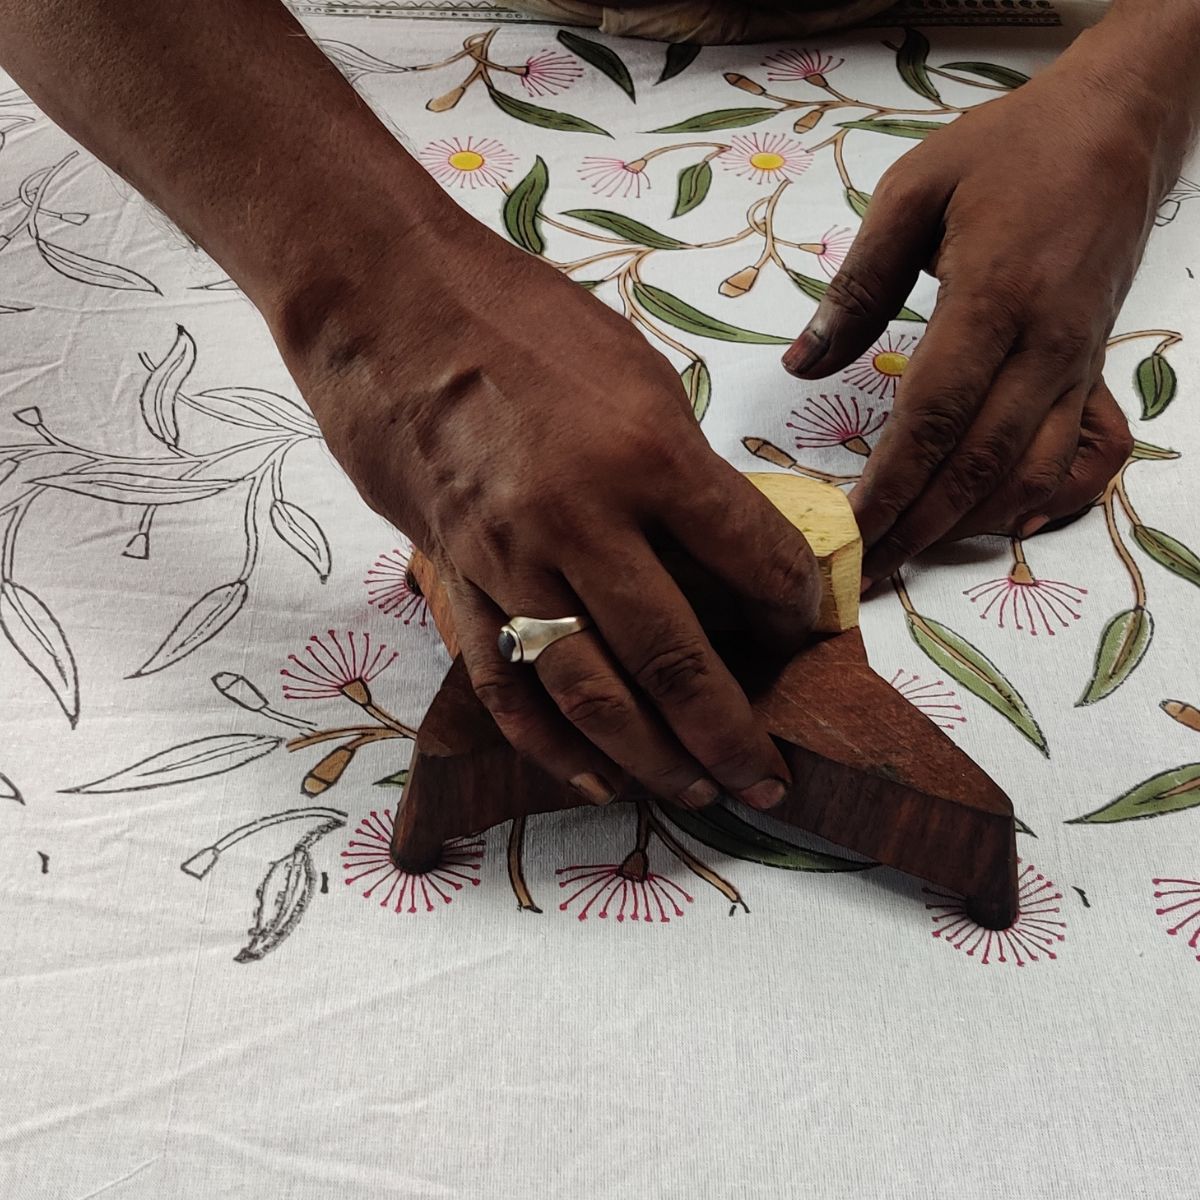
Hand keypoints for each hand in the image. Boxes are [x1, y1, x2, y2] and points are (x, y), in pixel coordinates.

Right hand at [280, 208, 819, 809]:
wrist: (386, 304)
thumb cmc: (521, 319)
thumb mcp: (635, 372)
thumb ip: (682, 469)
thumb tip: (727, 543)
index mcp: (649, 456)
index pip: (752, 560)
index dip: (794, 607)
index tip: (808, 631)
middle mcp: (584, 523)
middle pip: (676, 656)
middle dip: (733, 730)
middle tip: (770, 780)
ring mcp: (512, 561)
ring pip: (592, 690)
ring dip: (652, 756)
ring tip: (698, 791)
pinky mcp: (456, 579)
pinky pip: (506, 682)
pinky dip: (550, 742)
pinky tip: (593, 777)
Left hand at [781, 43, 1170, 583]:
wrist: (1116, 127)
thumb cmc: (1005, 151)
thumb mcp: (913, 192)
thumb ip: (856, 286)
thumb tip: (801, 363)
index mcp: (993, 300)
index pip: (931, 419)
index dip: (888, 485)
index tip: (845, 530)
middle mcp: (1043, 347)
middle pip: (976, 464)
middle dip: (915, 526)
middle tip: (863, 569)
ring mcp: (1076, 365)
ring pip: (1029, 473)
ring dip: (967, 525)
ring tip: (909, 554)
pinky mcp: (1093, 370)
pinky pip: (1082, 453)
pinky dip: (1048, 499)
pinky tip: (1002, 524)